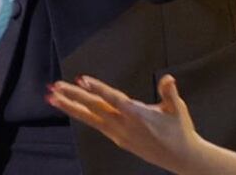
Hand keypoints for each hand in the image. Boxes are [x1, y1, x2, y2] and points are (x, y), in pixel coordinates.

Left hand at [47, 74, 204, 174]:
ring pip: (90, 118)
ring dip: (71, 108)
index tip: (81, 80)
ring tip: (54, 99)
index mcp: (137, 115)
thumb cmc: (179, 131)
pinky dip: (83, 116)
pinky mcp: (118, 140)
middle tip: (56, 88)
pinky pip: (97, 125)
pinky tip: (74, 110)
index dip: (97, 89)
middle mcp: (124, 125)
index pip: (113, 99)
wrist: (181, 158)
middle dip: (74, 97)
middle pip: (94, 108)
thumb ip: (169, 92)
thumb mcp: (177, 109)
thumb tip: (168, 79)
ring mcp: (119, 134)